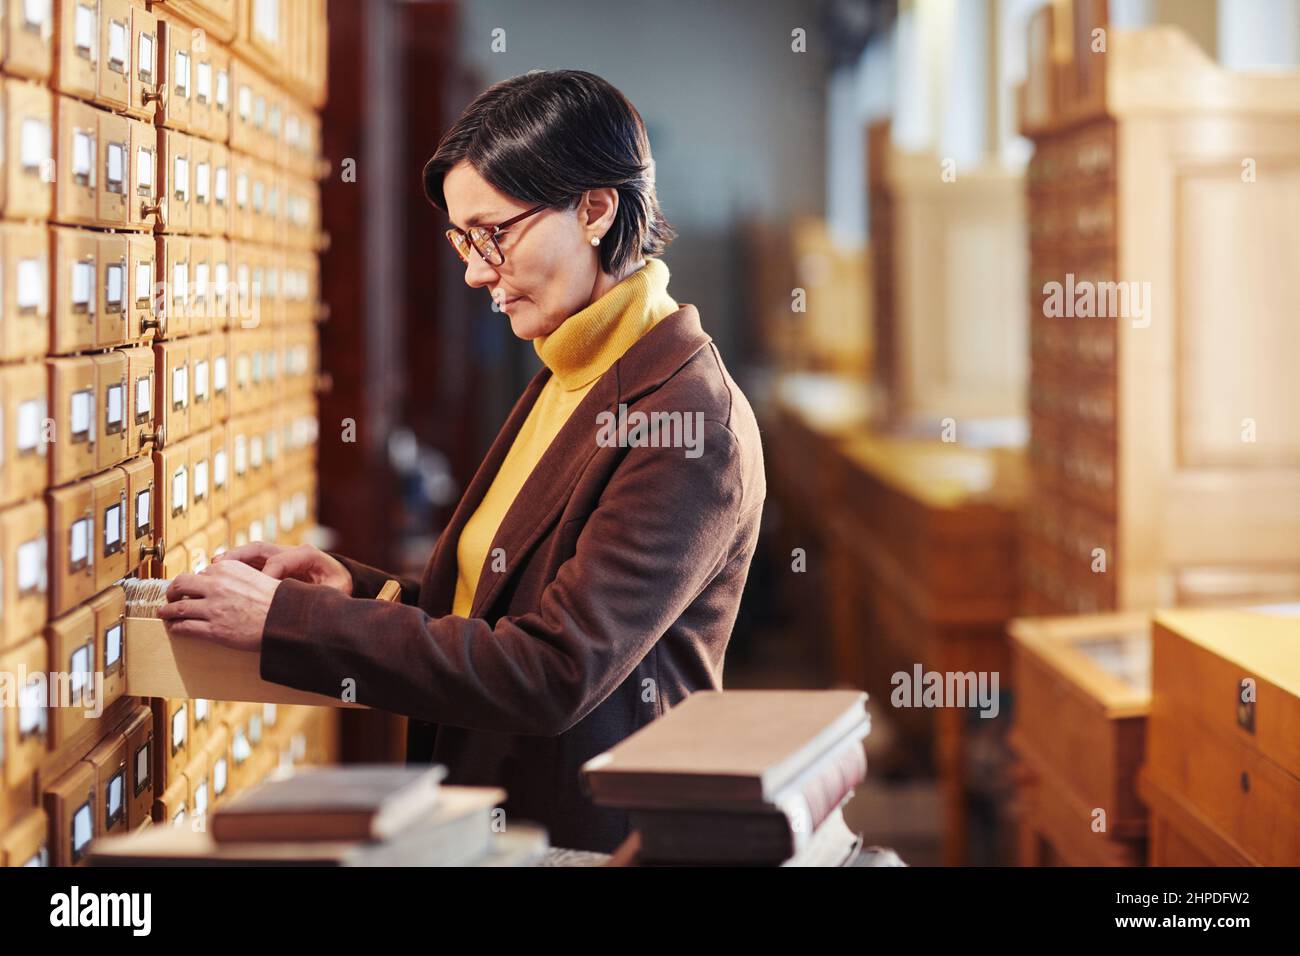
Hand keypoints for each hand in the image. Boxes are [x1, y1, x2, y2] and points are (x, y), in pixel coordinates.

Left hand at [160, 560, 282, 651]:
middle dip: (172, 591)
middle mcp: (216, 585)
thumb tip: (224, 580)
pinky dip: (176, 627)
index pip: (201, 572)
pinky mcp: (213, 629)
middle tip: (171, 596)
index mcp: (228, 569)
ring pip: (178, 607)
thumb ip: (238, 576)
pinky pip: (185, 627)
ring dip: (168, 611)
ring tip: (164, 613)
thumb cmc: (277, 600)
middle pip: (181, 584)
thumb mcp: (258, 576)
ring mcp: (213, 608)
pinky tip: (174, 628)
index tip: (193, 588)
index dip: (196, 582)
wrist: (287, 620)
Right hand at [214, 542, 352, 594]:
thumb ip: (325, 594)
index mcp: (308, 556)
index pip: (282, 560)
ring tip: (213, 567)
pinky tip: (219, 573)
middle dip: (240, 556)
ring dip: (232, 559)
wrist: (339, 577)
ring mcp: (280, 555)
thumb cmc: (337, 586)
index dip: (269, 573)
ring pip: (252, 552)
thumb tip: (314, 602)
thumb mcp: (337, 591)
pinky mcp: (272, 563)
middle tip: (219, 566)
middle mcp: (291, 551)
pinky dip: (235, 565)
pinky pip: (251, 561)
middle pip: (261, 549)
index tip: (258, 589)